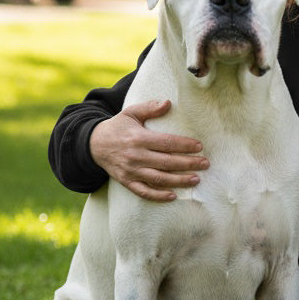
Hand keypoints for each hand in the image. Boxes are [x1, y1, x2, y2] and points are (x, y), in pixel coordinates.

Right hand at [89, 99, 207, 201]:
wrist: (93, 144)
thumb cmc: (117, 127)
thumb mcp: (131, 112)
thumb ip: (149, 108)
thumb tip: (168, 103)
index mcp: (138, 138)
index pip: (166, 143)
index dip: (184, 145)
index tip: (199, 147)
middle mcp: (135, 156)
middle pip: (167, 162)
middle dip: (188, 164)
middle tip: (205, 164)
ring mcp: (131, 171)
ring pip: (159, 179)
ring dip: (179, 181)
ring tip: (196, 179)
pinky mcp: (126, 182)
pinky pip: (144, 192)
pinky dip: (158, 196)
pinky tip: (173, 196)